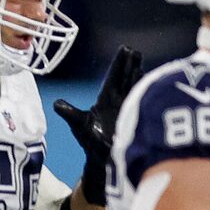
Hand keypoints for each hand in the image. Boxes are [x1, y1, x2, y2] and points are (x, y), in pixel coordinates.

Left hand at [50, 44, 141, 203]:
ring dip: (139, 77)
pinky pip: (143, 104)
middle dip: (131, 65)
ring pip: (135, 89)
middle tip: (135, 50)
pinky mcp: (136, 119)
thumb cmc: (90, 143)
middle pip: (126, 79)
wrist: (103, 160)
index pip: (113, 77)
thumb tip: (57, 104)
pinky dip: (147, 95)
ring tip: (142, 65)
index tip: (125, 49)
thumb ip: (71, 113)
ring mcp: (128, 109)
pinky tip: (152, 85)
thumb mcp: (79, 126)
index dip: (119, 64)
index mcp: (105, 99)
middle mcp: (118, 101)